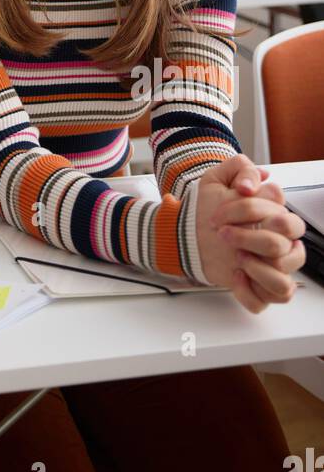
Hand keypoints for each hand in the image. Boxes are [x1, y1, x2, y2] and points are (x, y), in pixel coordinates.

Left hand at [195, 156, 305, 312]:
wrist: (186, 234)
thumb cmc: (207, 209)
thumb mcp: (216, 179)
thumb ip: (240, 169)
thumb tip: (253, 184)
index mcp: (276, 218)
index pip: (283, 218)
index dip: (247, 212)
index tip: (219, 213)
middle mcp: (279, 246)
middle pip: (284, 249)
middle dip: (251, 240)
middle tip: (224, 234)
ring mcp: (269, 270)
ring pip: (284, 283)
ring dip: (258, 271)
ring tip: (236, 258)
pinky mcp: (257, 288)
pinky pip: (266, 302)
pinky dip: (249, 293)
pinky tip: (235, 277)